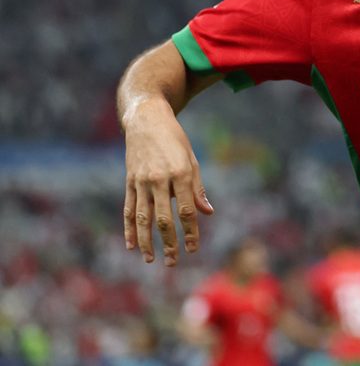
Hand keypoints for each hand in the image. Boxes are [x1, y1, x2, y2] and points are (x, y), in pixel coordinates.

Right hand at [123, 101, 212, 265]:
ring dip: (146, 241)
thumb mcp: (192, 160)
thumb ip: (198, 188)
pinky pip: (129, 209)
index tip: (194, 249)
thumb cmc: (175, 140)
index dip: (191, 231)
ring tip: (150, 260)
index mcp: (180, 174)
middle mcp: (159, 180)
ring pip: (143, 218)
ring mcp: (141, 182)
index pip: (187, 210)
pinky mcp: (129, 182)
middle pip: (164, 218)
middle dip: (169, 242)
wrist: (147, 120)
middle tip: (174, 262)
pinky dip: (129, 228)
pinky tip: (131, 244)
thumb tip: (207, 213)